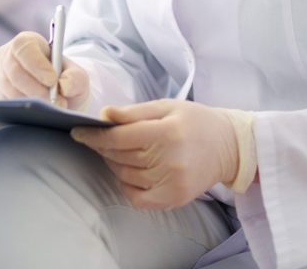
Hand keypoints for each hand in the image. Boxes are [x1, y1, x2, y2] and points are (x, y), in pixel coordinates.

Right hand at [0, 31, 88, 109]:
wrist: (58, 98)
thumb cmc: (65, 81)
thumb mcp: (78, 76)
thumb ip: (76, 78)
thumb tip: (65, 86)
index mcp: (28, 42)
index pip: (24, 47)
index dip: (36, 64)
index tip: (52, 80)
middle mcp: (7, 57)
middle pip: (13, 70)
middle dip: (34, 88)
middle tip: (54, 101)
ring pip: (6, 89)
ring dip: (28, 101)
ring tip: (50, 109)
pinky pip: (2, 105)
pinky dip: (19, 112)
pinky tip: (36, 116)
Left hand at [71, 99, 238, 209]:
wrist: (228, 147)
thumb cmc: (195, 121)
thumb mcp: (167, 106)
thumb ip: (135, 112)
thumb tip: (104, 115)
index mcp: (168, 131)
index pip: (121, 136)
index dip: (96, 135)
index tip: (78, 132)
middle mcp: (170, 159)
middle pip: (121, 156)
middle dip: (102, 147)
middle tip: (96, 138)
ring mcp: (172, 183)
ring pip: (125, 175)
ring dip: (113, 163)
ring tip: (115, 150)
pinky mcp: (173, 199)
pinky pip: (137, 197)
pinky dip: (125, 185)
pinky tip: (127, 171)